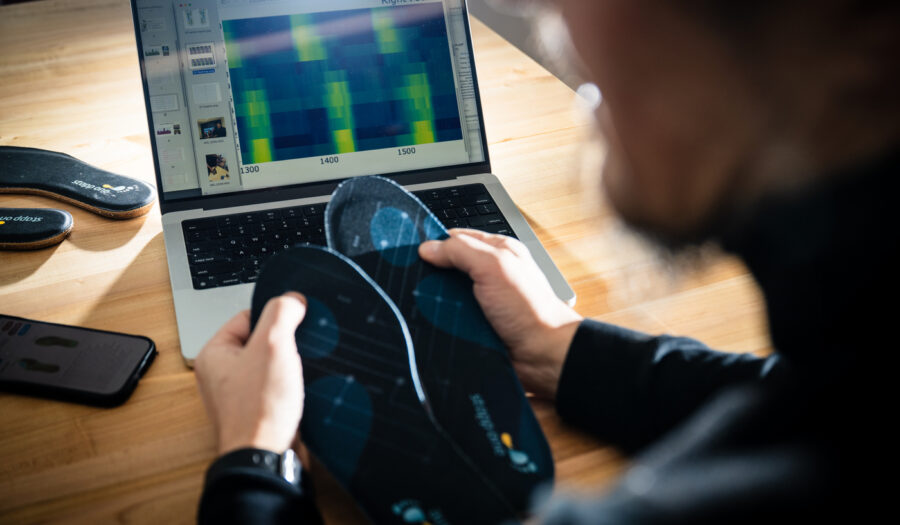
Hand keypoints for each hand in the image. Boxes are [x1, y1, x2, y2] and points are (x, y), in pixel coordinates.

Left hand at [194, 293, 306, 454]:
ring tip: (298, 374)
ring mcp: (240, 396)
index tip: (294, 323)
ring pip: (274, 365)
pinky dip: (294, 387)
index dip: (275, 317)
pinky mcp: (259, 412)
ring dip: (292, 366)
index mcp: (214, 354)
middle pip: (263, 341)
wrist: (267, 458)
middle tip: (296, 352)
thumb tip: (293, 299)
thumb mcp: (273, 344)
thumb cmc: (259, 409)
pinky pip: (279, 388)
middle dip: (286, 344)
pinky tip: (302, 391)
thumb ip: (282, 313)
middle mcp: (222, 375)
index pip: (248, 316)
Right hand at [419, 230, 582, 398]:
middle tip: (412, 281)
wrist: (543, 356)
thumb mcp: (495, 266)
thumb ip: (461, 251)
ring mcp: (479, 302)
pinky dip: (439, 322)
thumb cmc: (530, 309)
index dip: (434, 243)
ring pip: (444, 296)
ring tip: (418, 304)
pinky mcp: (474, 325)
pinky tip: (429, 323)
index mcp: (496, 251)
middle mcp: (487, 274)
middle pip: (446, 268)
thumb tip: (428, 247)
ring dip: (433, 301)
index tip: (410, 251)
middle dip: (430, 275)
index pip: (455, 239)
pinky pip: (448, 319)